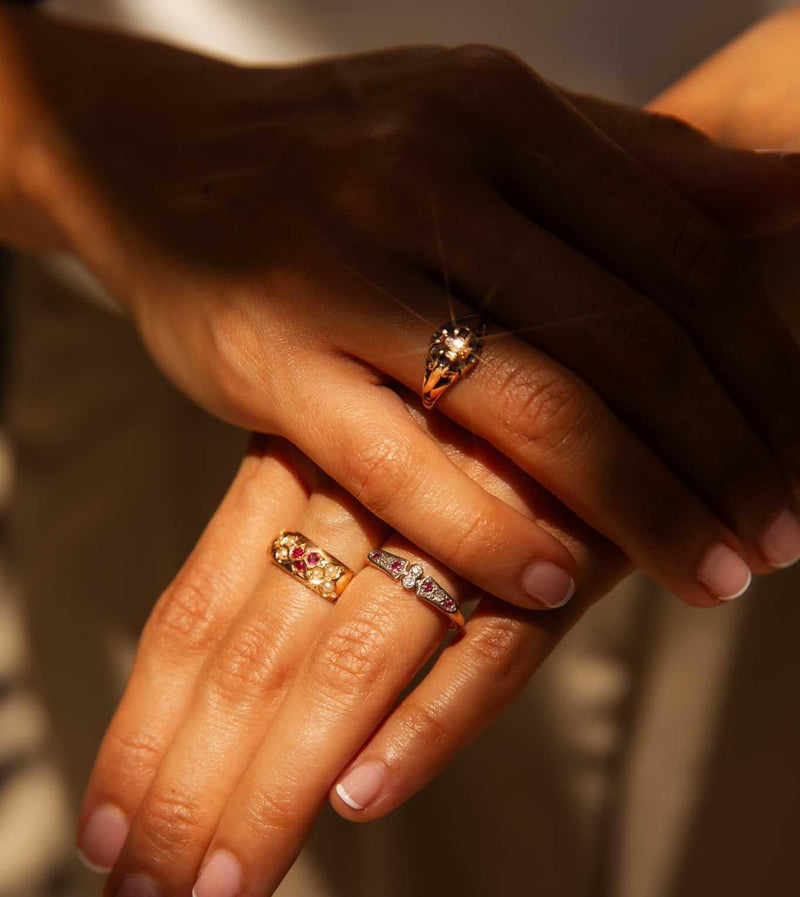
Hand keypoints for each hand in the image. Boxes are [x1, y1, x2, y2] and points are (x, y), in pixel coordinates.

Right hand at [8, 14, 799, 610]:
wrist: (158, 160)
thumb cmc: (342, 156)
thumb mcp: (487, 124)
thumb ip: (631, 167)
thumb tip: (786, 199)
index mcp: (505, 118)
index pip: (682, 258)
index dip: (763, 372)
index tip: (799, 456)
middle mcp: (431, 181)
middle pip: (631, 342)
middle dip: (727, 460)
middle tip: (781, 539)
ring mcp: (344, 272)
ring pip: (536, 409)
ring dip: (646, 510)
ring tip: (714, 576)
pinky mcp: (268, 363)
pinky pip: (403, 466)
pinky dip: (492, 533)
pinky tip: (561, 585)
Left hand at [77, 424, 624, 896]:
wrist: (600, 342)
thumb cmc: (464, 415)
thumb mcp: (353, 454)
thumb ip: (294, 544)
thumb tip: (225, 688)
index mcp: (294, 470)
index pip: (189, 620)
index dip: (138, 735)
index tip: (98, 840)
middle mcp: (359, 496)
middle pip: (247, 665)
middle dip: (184, 795)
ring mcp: (458, 524)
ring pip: (347, 667)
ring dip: (278, 785)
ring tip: (226, 891)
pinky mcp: (561, 551)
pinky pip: (490, 648)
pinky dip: (427, 720)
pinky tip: (360, 800)